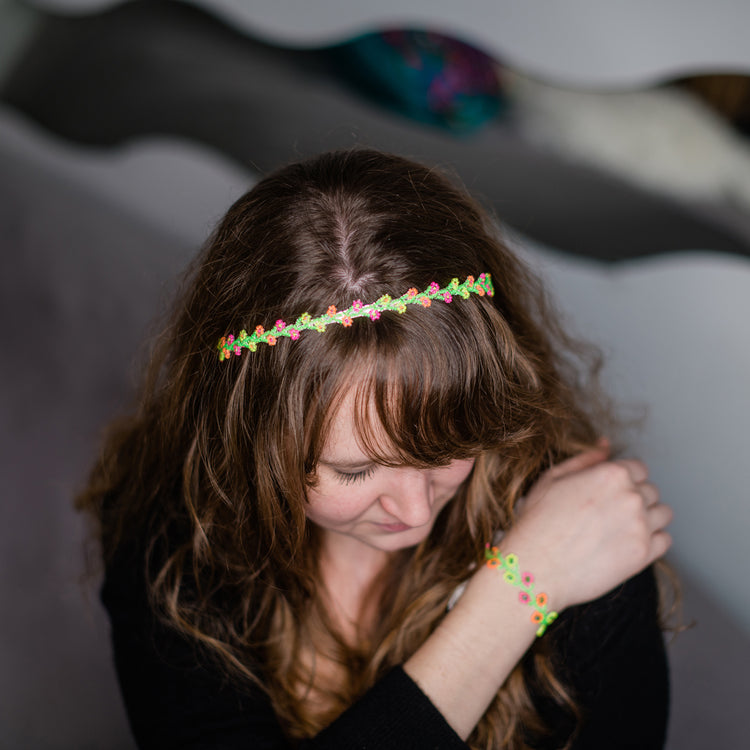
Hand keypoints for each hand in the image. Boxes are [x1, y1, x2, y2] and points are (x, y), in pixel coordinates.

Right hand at [503, 442, 672, 610]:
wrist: (536, 567)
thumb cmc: (538, 522)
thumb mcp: (552, 479)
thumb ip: (585, 459)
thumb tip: (605, 445)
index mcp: (611, 474)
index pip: (638, 468)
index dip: (623, 479)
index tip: (610, 492)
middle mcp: (631, 497)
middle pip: (651, 490)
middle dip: (634, 497)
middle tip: (609, 513)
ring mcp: (640, 526)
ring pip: (662, 514)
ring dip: (647, 518)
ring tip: (620, 528)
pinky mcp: (644, 555)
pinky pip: (664, 540)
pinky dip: (651, 541)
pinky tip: (627, 543)